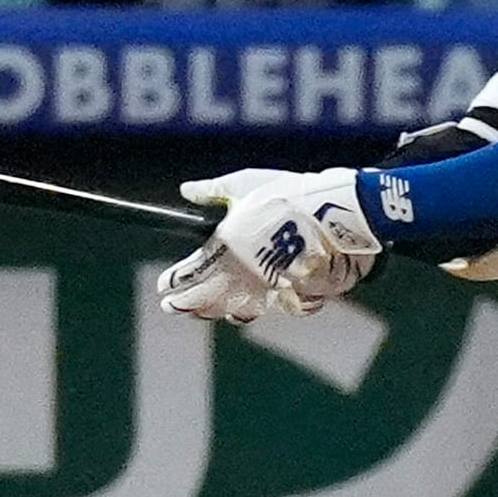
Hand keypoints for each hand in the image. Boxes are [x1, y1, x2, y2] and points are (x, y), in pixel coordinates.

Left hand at [157, 167, 382, 322]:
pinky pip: (263, 309)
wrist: (334, 212)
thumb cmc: (287, 193)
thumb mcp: (245, 183)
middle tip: (170, 307)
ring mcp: (265, 287)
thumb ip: (212, 190)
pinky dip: (247, 311)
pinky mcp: (290, 294)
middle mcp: (241, 272)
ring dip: (211, 312)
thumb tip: (186, 191)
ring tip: (199, 312)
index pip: (189, 273)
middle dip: (184, 305)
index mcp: (225, 246)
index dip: (173, 282)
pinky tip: (238, 311)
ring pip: (231, 310)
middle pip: (204, 299)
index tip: (163, 286)